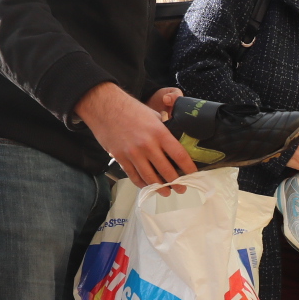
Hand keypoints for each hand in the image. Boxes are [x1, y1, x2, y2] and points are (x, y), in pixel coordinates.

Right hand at [75, 83, 193, 187]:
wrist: (104, 107)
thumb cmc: (130, 109)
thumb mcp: (153, 115)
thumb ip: (163, 130)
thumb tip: (173, 143)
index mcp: (159, 132)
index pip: (179, 155)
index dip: (188, 168)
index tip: (193, 175)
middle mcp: (147, 145)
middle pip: (166, 171)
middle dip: (176, 183)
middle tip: (182, 188)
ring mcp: (133, 154)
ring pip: (150, 178)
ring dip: (160, 188)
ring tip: (166, 192)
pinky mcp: (120, 158)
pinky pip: (133, 176)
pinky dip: (142, 183)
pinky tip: (148, 186)